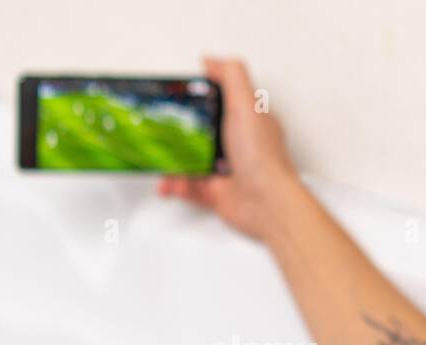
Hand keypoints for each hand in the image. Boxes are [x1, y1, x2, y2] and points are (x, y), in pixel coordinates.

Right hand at [157, 58, 303, 240]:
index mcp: (247, 120)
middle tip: (159, 130)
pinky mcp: (217, 192)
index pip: (220, 101)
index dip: (198, 98)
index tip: (176, 98)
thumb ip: (230, 76)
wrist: (266, 204)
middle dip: (177, 133)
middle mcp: (237, 144)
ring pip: (190, 160)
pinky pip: (189, 187)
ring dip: (171, 162)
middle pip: (200, 131)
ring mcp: (226, 169)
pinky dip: (176, 185)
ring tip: (160, 163)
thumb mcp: (247, 104)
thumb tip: (211, 60)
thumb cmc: (262, 157)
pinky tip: (170, 183)